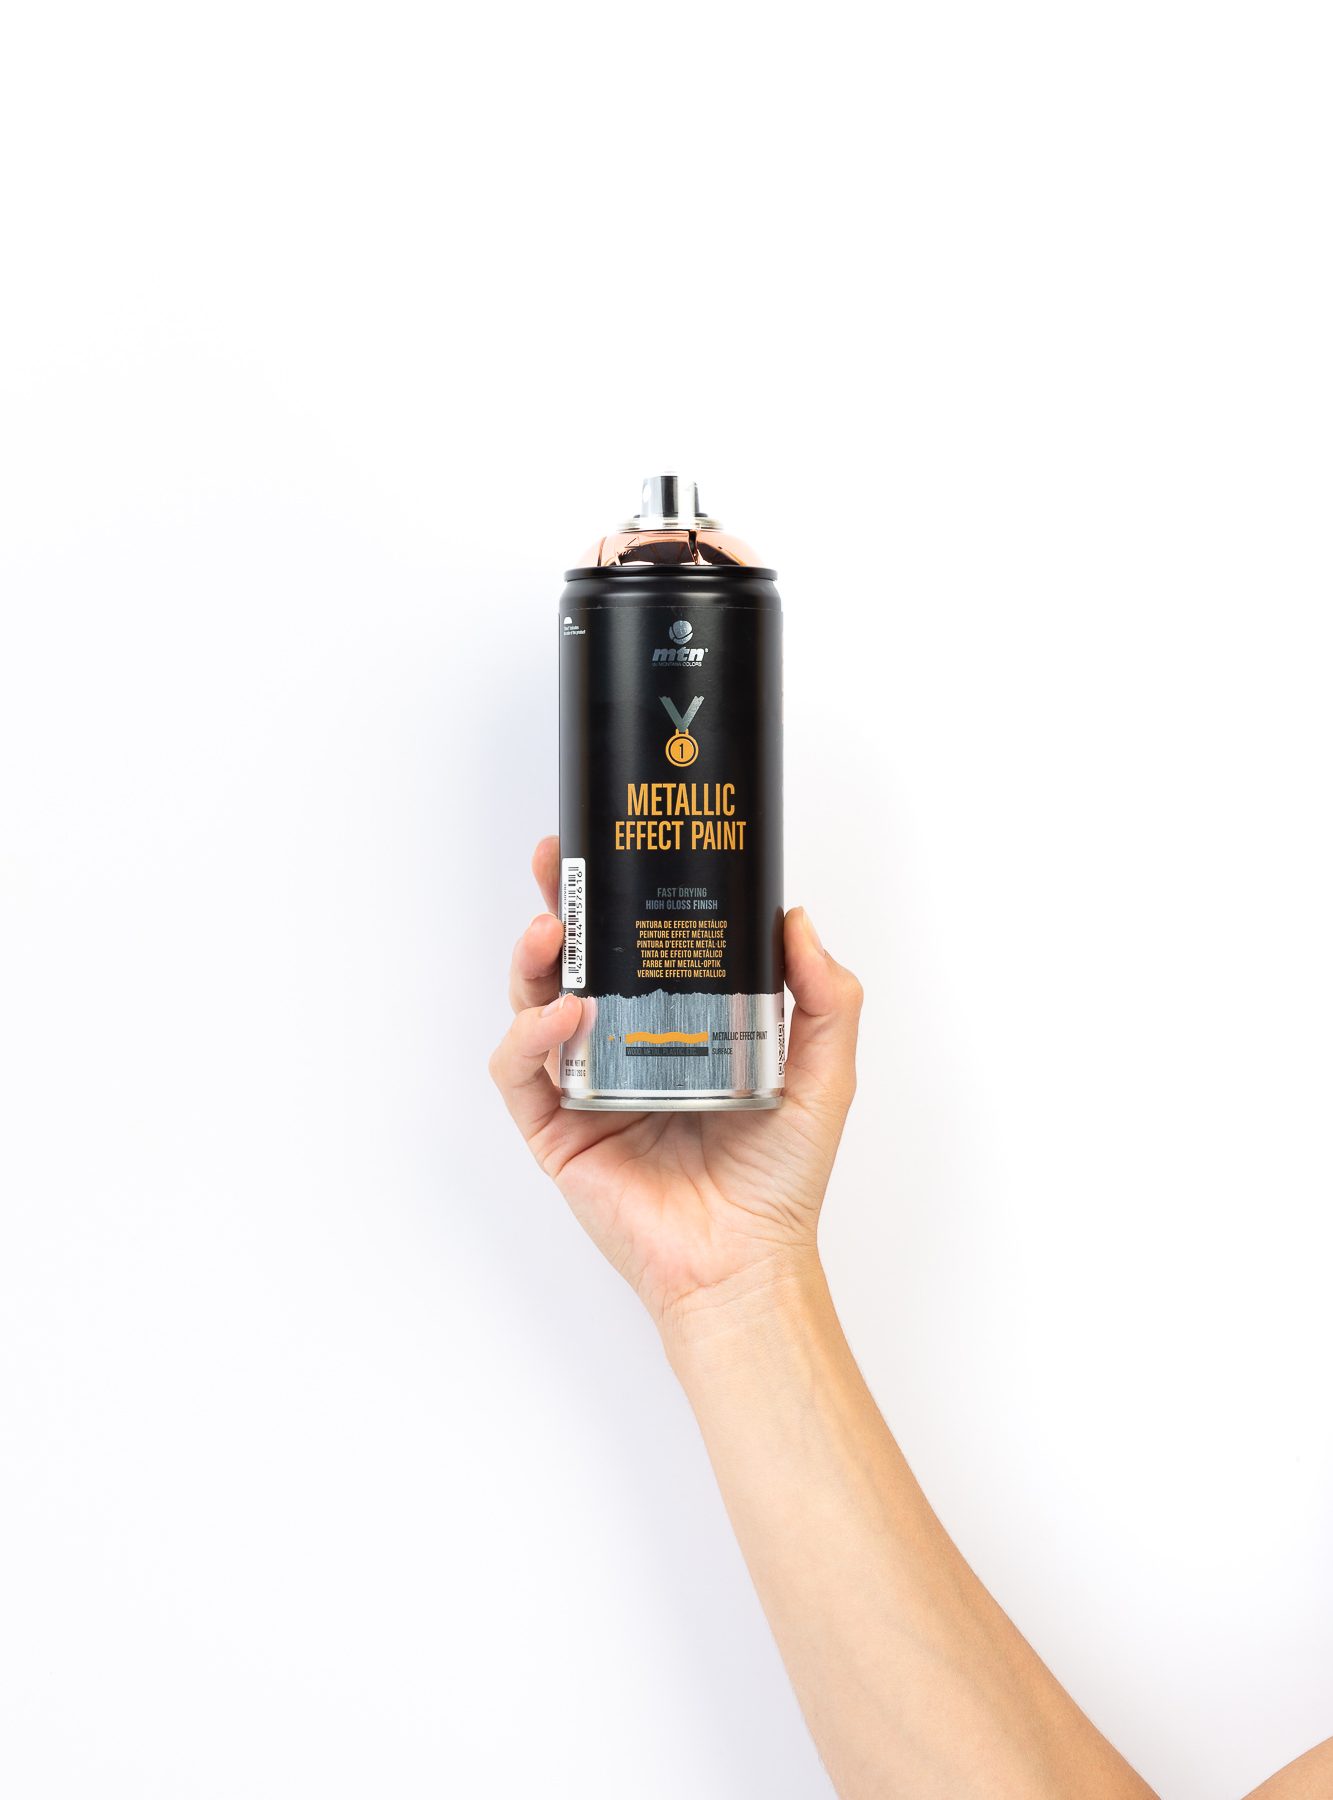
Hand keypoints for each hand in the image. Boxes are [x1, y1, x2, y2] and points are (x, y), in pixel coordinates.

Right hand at [490, 837, 862, 1339]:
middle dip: (555, 908)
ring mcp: (580, 1088)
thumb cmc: (780, 1180)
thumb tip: (795, 916)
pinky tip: (564, 1017)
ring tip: (548, 934)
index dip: (615, 897)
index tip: (614, 846)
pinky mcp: (554, 1131)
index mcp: (672, 1028)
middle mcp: (619, 1050)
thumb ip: (823, 996)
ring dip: (533, 963)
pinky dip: (530, 1038)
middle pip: (570, 963)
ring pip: (530, 1007)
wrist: (745, 1262)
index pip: (632, 948)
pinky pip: (520, 1073)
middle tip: (554, 862)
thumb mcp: (823, 1072)